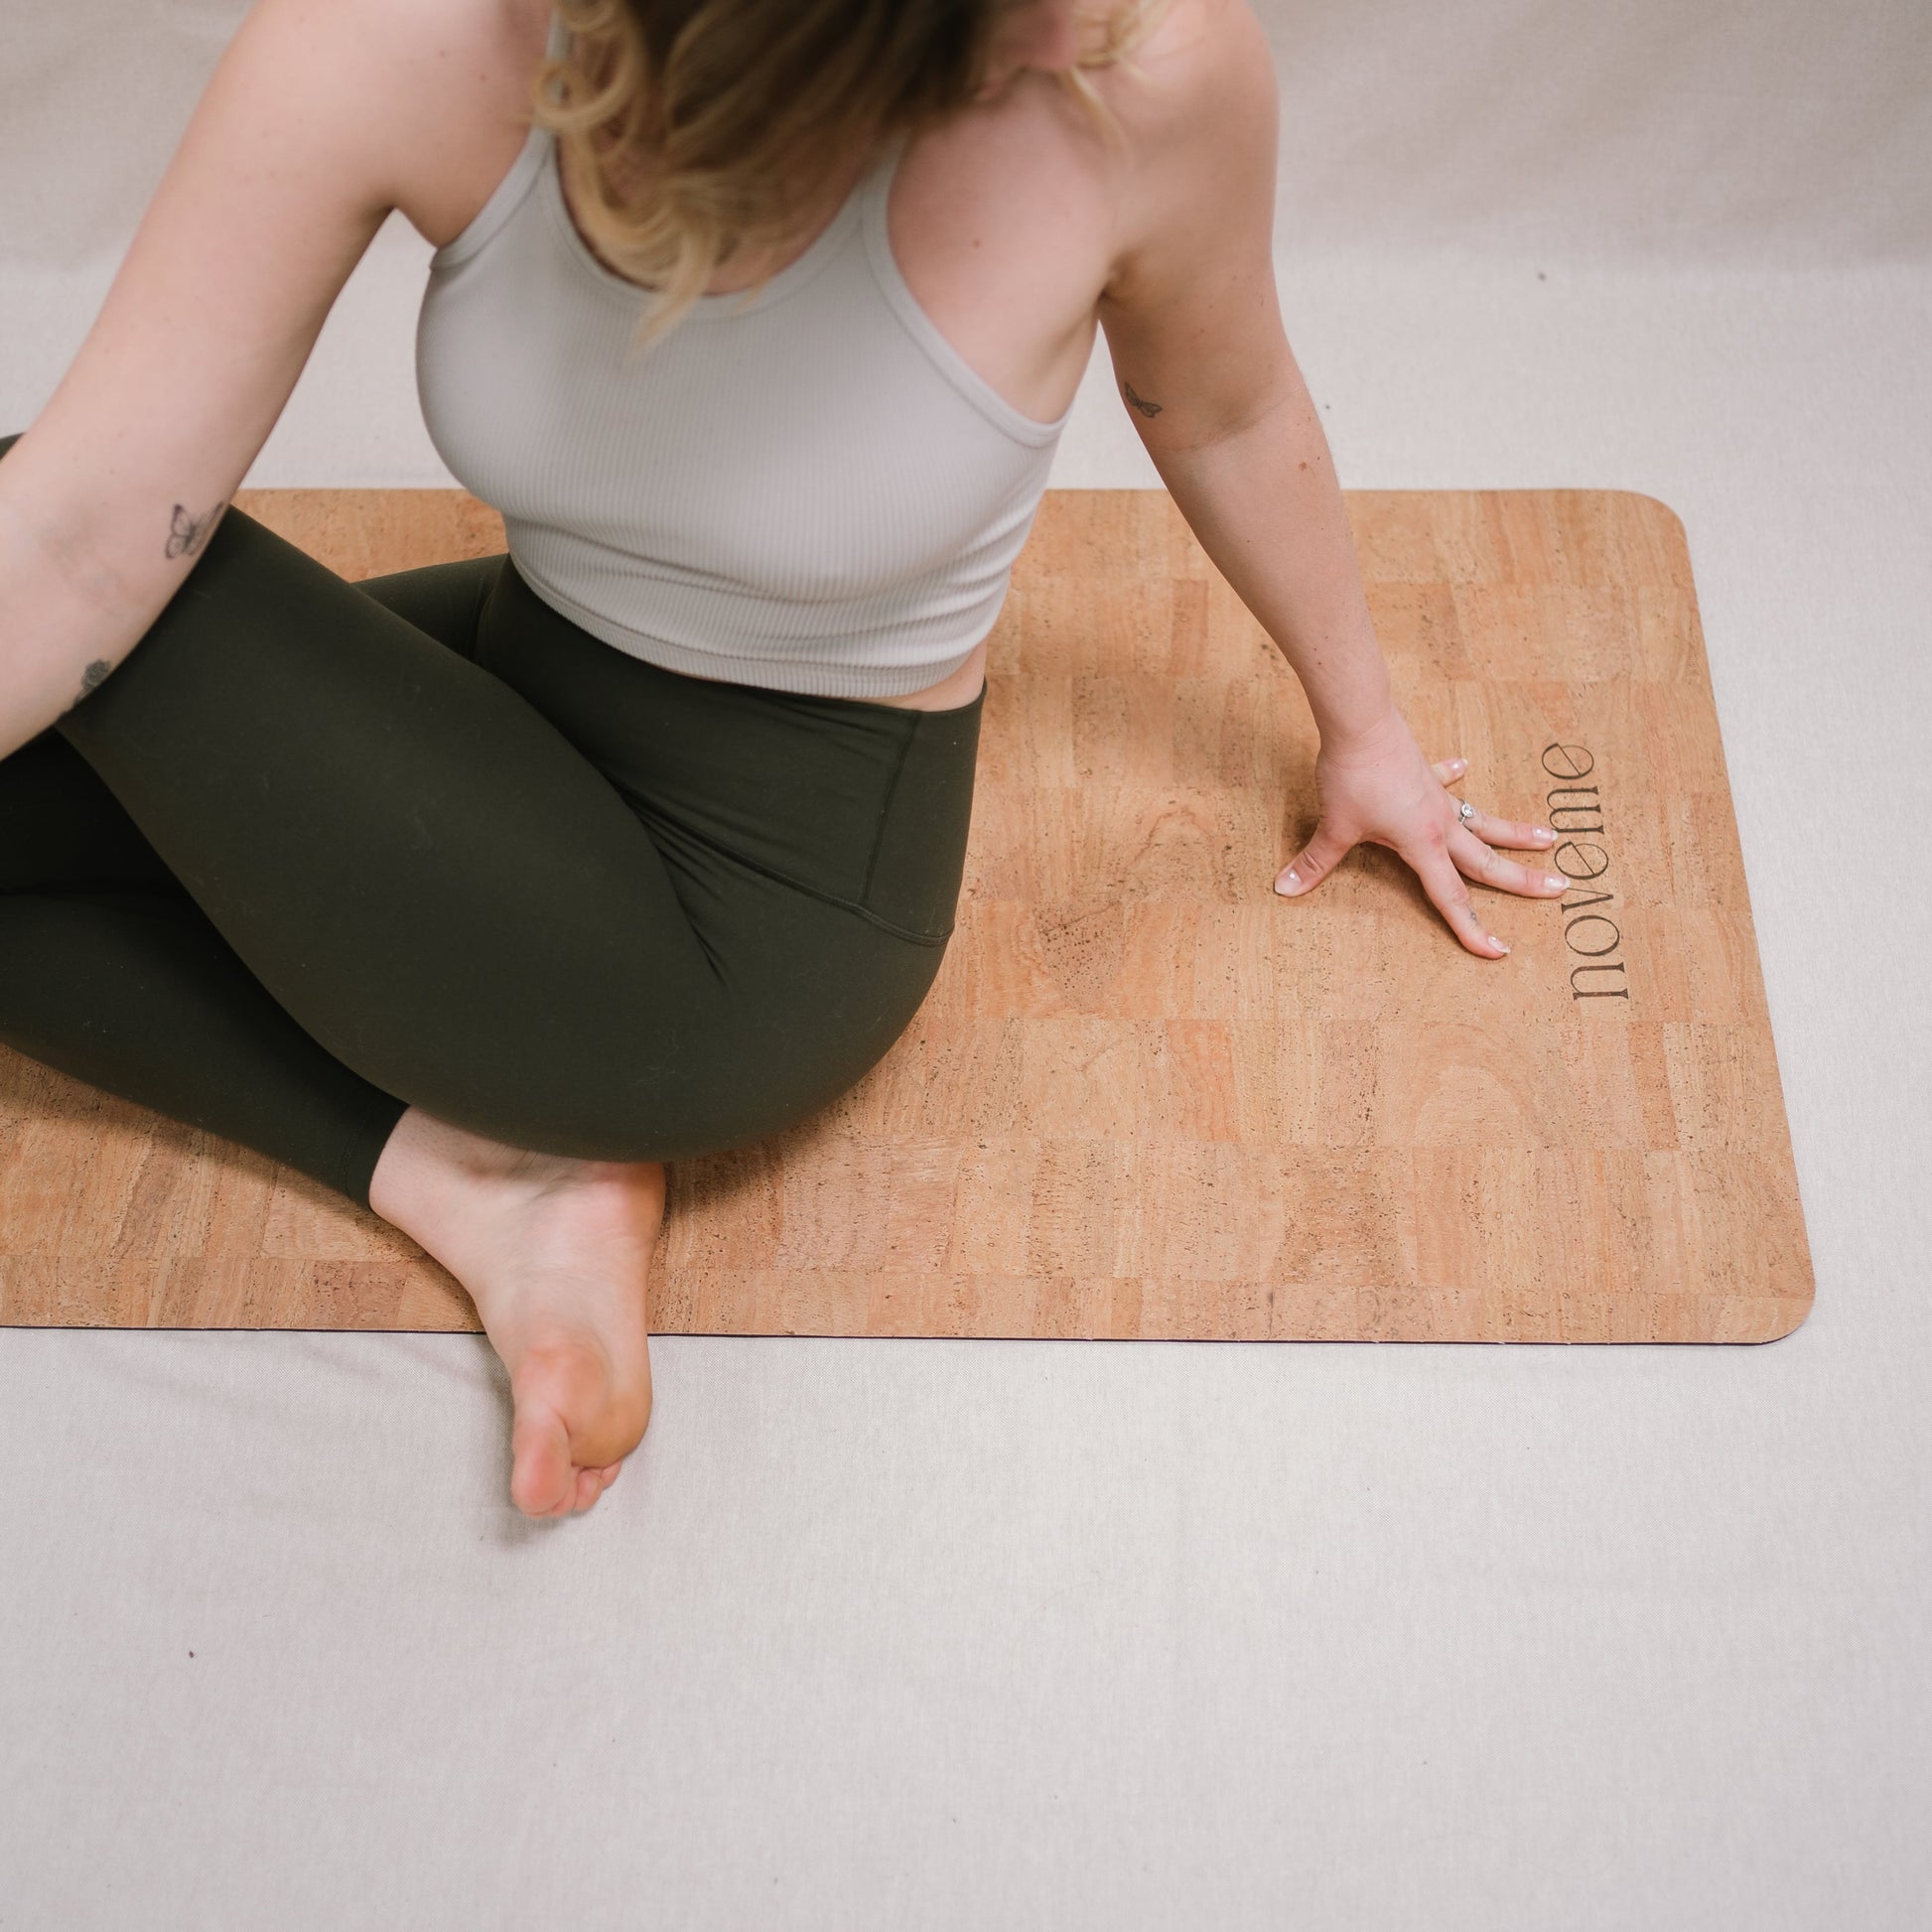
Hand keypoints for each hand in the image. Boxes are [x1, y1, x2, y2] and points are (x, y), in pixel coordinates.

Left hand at [1272, 710, 1569, 958]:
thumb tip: (1284, 889)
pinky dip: (1454, 778)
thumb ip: (1313, 863)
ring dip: (1515, 833)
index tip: (1499, 952)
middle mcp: (1439, 824)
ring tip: (1550, 838)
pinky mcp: (1423, 771)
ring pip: (1483, 822)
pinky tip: (1464, 768)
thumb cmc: (1351, 776)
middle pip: (1486, 861)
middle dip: (1523, 881)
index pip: (1451, 898)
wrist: (1360, 722)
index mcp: (1423, 845)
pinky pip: (1445, 781)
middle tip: (1561, 890)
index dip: (1472, 930)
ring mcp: (1436, 797)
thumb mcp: (1333, 827)